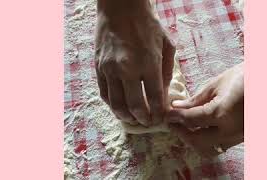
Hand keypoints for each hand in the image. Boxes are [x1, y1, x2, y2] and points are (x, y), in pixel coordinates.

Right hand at [95, 1, 174, 125]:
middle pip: (135, 106)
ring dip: (126, 116)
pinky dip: (112, 105)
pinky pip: (104, 93)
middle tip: (148, 122)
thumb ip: (167, 71)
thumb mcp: (167, 45)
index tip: (161, 118)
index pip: (155, 98)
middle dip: (144, 119)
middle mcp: (128, 69)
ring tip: (134, 119)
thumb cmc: (147, 25)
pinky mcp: (98, 68)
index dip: (159, 113)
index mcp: (148, 63)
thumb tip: (164, 93)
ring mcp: (110, 69)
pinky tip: (120, 106)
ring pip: (116, 104)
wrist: (121, 8)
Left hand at [165, 63, 243, 158]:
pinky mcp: (242, 138)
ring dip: (194, 140)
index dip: (175, 118)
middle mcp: (230, 130)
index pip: (191, 120)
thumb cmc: (243, 77)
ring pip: (209, 148)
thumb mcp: (216, 84)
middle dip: (181, 133)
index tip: (167, 114)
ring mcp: (238, 136)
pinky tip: (200, 128)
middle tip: (172, 122)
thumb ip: (195, 99)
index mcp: (222, 113)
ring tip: (186, 127)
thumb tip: (177, 107)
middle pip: (197, 141)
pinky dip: (206, 140)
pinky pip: (219, 145)